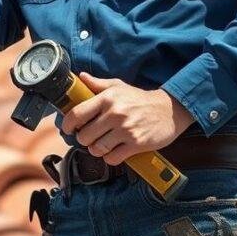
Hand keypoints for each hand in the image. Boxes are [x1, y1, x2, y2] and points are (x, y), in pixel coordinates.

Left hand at [58, 71, 195, 165]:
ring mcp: (126, 130)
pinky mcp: (136, 144)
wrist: (169, 110)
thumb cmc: (139, 98)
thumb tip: (80, 77)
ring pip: (97, 149)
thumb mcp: (118, 86)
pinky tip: (113, 151)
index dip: (67, 124)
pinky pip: (112, 158)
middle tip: (89, 137)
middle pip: (84, 135)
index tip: (68, 129)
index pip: (77, 114)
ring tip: (100, 145)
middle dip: (84, 139)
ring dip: (96, 150)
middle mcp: (114, 113)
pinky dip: (110, 157)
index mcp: (107, 98)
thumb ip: (98, 84)